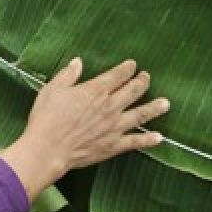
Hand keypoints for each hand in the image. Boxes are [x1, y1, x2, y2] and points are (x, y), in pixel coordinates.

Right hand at [0, 58, 168, 201]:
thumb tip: (78, 62)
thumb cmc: (46, 118)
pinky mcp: (114, 145)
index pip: (117, 75)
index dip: (127, 68)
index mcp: (95, 91)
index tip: (133, 65)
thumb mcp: (52, 89)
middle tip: (147, 77)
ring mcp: (114, 127)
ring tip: (165, 103)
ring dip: (154, 107)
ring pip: (141, 115)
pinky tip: (159, 137)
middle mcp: (110, 106)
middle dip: (142, 82)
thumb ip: (68, 75)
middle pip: (133, 91)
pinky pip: (136, 141)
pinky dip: (149, 140)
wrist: (48, 148)